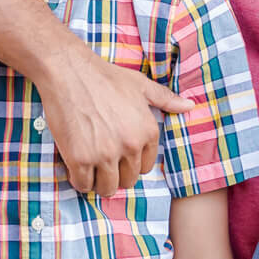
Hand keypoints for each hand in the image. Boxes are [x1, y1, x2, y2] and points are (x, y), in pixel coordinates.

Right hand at [44, 48, 193, 197]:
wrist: (69, 71)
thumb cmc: (104, 76)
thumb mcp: (140, 85)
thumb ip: (165, 99)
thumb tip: (190, 106)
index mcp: (147, 131)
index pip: (145, 167)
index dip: (131, 163)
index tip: (119, 157)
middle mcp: (130, 145)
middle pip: (128, 180)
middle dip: (116, 175)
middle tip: (102, 164)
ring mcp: (105, 154)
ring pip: (107, 188)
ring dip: (98, 182)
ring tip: (89, 168)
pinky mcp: (80, 159)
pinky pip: (83, 184)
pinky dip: (79, 180)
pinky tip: (75, 167)